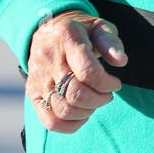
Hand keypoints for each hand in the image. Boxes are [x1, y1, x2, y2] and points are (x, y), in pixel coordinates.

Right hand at [26, 9, 126, 133]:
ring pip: (63, 110)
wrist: (48, 30)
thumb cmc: (81, 31)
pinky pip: (49, 121)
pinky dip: (70, 125)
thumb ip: (111, 42)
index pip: (87, 72)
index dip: (107, 84)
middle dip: (99, 100)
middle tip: (107, 95)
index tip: (115, 84)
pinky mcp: (33, 93)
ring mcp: (38, 79)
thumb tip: (121, 61)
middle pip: (75, 94)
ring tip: (94, 101)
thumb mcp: (99, 27)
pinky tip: (82, 114)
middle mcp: (48, 60)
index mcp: (66, 38)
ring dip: (87, 112)